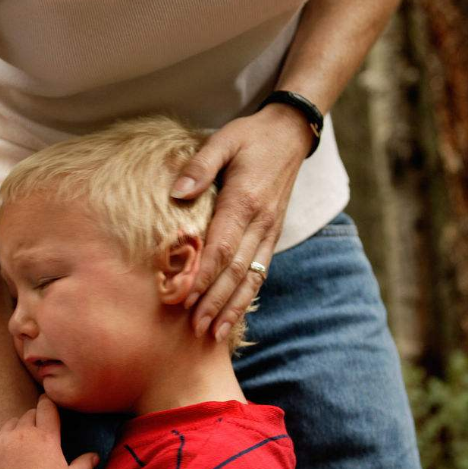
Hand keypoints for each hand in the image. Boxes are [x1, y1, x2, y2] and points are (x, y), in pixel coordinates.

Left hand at [0, 394, 98, 468]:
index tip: (48, 410)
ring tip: (20, 446)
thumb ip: (85, 464)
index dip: (48, 406)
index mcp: (47, 436)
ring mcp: (3, 441)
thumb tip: (95, 456)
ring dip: (15, 429)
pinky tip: (0, 447)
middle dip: (34, 421)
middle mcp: (25, 433)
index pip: (46, 406)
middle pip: (28, 414)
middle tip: (36, 438)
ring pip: (10, 422)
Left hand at [171, 104, 313, 340]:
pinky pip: (260, 273)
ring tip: (213, 334)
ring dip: (232, 308)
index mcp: (245, 200)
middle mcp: (260, 222)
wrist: (290, 134)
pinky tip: (232, 316)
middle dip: (214, 301)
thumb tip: (176, 193)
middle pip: (235, 270)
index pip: (222, 246)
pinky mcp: (272, 236)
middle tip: (194, 328)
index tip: (183, 297)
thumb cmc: (251, 137)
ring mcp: (269, 232)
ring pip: (251, 277)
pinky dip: (246, 297)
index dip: (203, 275)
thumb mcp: (223, 140)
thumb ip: (200, 167)